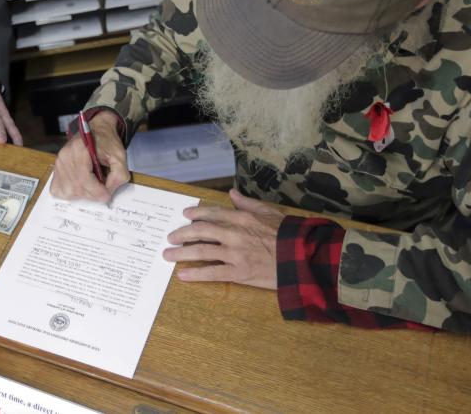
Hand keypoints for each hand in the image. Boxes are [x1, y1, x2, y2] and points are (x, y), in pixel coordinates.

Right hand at [51, 110, 129, 201]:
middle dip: (92, 194)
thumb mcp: (120, 155)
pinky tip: (81, 186)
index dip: (97, 192)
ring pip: (68, 190)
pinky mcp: (56, 169)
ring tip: (93, 186)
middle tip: (103, 191)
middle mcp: (65, 156)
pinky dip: (71, 192)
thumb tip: (108, 191)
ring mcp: (58, 163)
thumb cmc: (107, 142)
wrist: (97, 130)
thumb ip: (119, 174)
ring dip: (83, 194)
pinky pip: (59, 189)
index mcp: (79, 150)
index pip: (84, 179)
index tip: (107, 195)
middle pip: (77, 187)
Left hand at [162, 189, 285, 289]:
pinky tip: (183, 276)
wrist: (303, 256)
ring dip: (182, 253)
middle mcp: (234, 234)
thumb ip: (248, 203)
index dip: (196, 214)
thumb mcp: (269, 212)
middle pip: (200, 232)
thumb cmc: (289, 234)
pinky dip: (196, 274)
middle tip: (171, 237)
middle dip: (182, 234)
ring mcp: (235, 254)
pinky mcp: (239, 273)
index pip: (212, 213)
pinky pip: (212, 273)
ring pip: (201, 252)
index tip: (185, 215)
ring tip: (168, 255)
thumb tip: (232, 193)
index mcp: (241, 217)